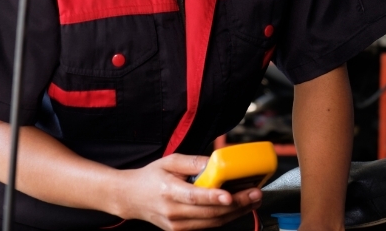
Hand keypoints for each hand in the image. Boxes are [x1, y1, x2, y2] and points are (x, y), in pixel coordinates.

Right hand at [113, 153, 261, 229]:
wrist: (130, 198)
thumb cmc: (150, 178)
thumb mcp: (170, 161)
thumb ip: (194, 162)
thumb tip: (215, 162)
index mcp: (169, 192)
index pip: (195, 197)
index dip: (214, 197)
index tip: (230, 195)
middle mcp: (173, 212)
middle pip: (210, 212)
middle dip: (237, 204)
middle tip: (255, 194)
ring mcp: (177, 225)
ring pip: (212, 222)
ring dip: (236, 212)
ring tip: (253, 201)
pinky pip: (207, 225)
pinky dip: (224, 217)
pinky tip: (238, 207)